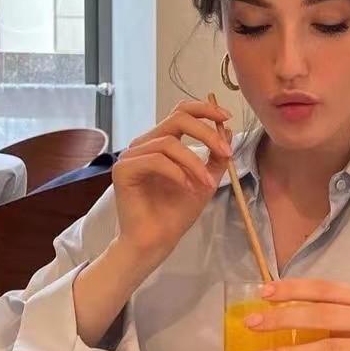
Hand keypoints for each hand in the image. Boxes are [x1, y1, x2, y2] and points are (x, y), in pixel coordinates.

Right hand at [111, 99, 231, 274]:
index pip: (181, 111)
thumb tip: (226, 129)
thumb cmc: (176, 213)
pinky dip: (177, 173)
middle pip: (177, 118)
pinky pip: (155, 160)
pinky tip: (187, 187)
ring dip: (195, 163)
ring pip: (169, 143)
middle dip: (206, 133)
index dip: (204, 109)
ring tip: (207, 184)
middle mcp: (145, 143)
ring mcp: (132, 155)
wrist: (156, 241)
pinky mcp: (123, 170)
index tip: (226, 117)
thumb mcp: (206, 179)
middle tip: (225, 151)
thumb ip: (215, 156)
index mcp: (161, 141)